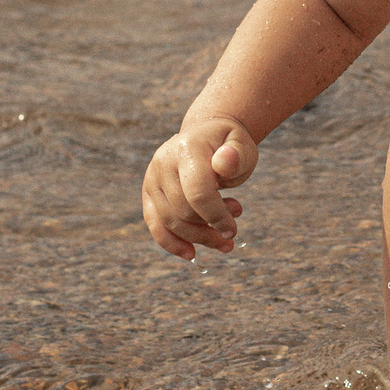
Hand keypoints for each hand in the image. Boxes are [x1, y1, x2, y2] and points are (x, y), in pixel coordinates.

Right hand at [141, 116, 258, 259]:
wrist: (207, 136)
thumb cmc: (228, 145)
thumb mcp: (241, 145)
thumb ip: (236, 155)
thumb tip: (225, 162)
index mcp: (188, 147)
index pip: (198, 191)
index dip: (216, 216)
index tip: (233, 230)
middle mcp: (163, 161)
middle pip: (183, 210)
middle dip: (210, 229)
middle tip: (232, 233)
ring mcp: (152, 177)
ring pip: (170, 221)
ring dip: (198, 238)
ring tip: (223, 240)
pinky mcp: (149, 192)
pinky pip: (155, 224)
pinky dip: (171, 243)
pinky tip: (191, 253)